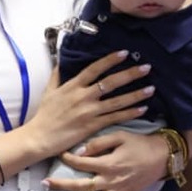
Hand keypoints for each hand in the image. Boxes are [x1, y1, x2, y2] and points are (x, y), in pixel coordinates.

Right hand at [27, 52, 155, 160]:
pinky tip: (142, 108)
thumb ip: (57, 75)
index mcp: (73, 86)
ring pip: (117, 101)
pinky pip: (115, 117)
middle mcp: (83, 96)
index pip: (95, 69)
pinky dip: (130, 113)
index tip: (124, 53)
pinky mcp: (93, 126)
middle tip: (147, 67)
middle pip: (111, 82)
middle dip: (130, 74)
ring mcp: (89, 112)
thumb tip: (60, 60)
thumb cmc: (44, 115)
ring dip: (135, 94)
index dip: (110, 60)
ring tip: (151, 88)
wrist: (40, 138)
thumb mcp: (49, 91)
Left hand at [42, 129, 167, 190]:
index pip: (82, 162)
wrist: (163, 154)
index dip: (68, 157)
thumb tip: (80, 151)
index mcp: (108, 164)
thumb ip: (99, 143)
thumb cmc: (140, 143)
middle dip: (62, 185)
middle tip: (45, 185)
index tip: (58, 154)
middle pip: (83, 186)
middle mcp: (111, 180)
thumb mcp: (120, 136)